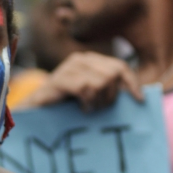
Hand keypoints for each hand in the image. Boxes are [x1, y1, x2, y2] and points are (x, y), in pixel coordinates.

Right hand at [20, 52, 142, 110]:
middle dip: (112, 95)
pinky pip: (86, 87)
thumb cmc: (63, 107)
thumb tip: (135, 94)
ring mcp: (69, 67)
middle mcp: (81, 59)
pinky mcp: (59, 79)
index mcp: (90, 61)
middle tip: (99, 108)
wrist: (34, 113)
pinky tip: (81, 108)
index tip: (139, 100)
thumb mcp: (90, 96)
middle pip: (114, 73)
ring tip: (88, 109)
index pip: (120, 66)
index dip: (132, 83)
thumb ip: (107, 90)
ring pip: (102, 81)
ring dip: (99, 100)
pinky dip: (87, 101)